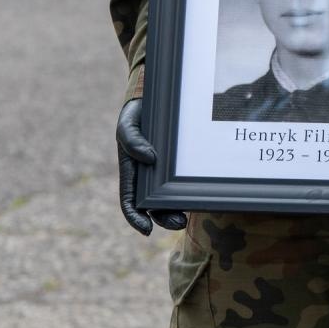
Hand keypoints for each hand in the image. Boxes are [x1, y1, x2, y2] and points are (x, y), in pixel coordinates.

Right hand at [116, 98, 185, 235]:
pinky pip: (186, 182)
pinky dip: (190, 191)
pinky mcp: (182, 165)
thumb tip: (149, 159)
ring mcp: (166, 172)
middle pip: (154, 206)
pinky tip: (200, 195)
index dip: (135, 218)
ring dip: (179, 210)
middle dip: (164, 218)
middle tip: (179, 222)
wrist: (159, 97)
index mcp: (131, 172)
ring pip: (171, 198)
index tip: (146, 229)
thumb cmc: (138, 113)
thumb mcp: (128, 124)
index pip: (130, 201)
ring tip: (189, 215)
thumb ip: (132, 141)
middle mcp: (148, 176)